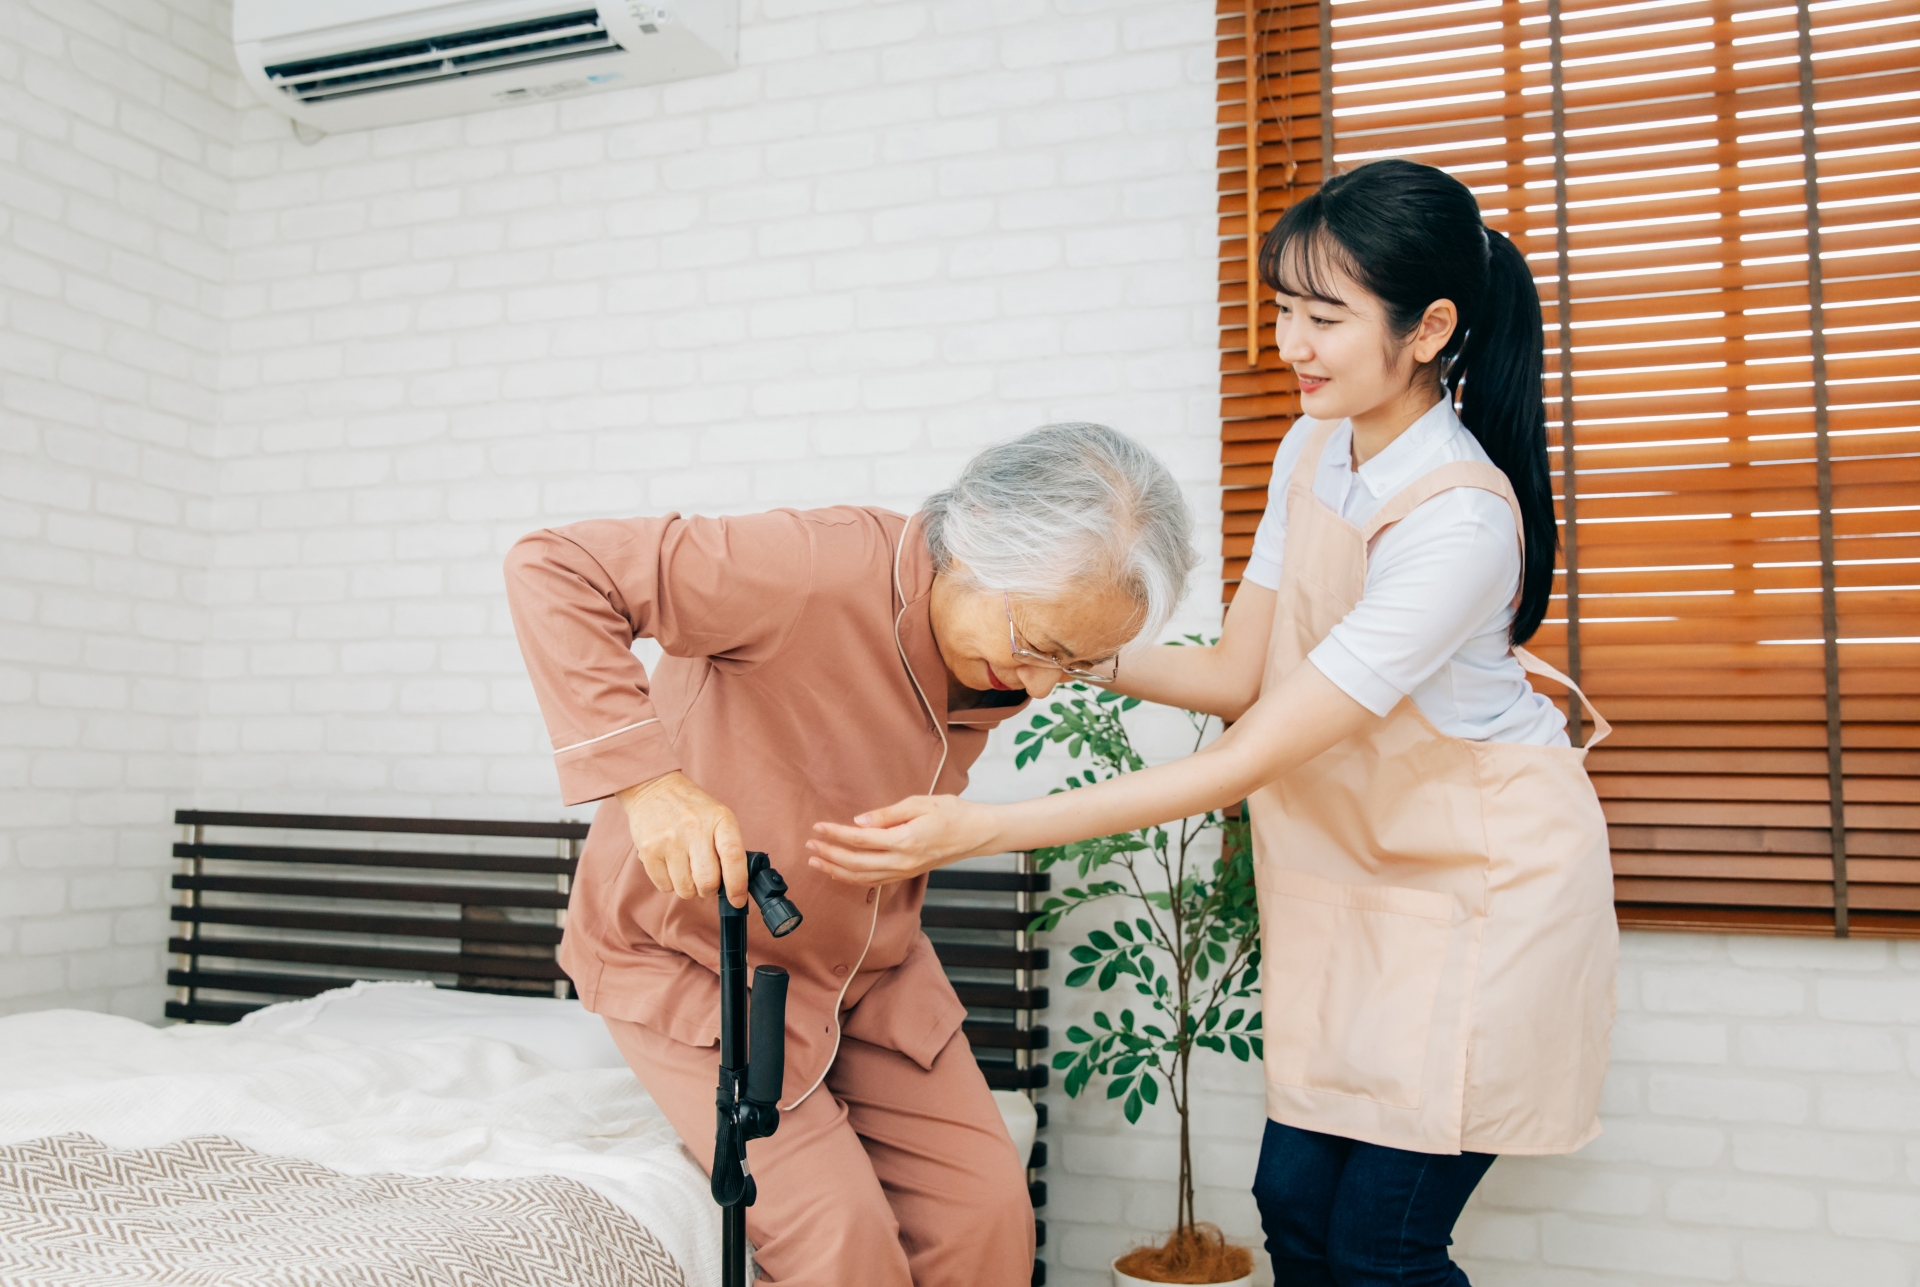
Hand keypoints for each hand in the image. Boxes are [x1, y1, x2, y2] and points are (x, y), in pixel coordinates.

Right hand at [616, 771, 748, 906]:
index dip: (737, 885)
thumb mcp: (718, 817)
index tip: (737, 900)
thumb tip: (735, 887)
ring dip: (688, 887)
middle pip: (707, 882)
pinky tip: (670, 863)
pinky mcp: (649, 850)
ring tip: (686, 867)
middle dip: (708, 890)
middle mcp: (695, 828)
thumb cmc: (692, 809)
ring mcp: (670, 840)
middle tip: (706, 880)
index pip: (733, 857)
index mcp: (720, 819)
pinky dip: (670, 883)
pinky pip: (664, 886)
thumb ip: (728, 848)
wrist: (654, 787)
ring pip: (685, 889)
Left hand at [806, 795, 1000, 886]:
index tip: (818, 827)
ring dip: (836, 870)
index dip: (836, 835)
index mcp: (905, 840)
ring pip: (862, 878)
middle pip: (856, 863)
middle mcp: (902, 861)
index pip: (861, 839)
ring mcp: (904, 871)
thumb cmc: (952, 813)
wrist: (977, 834)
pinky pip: (874, 882)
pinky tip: (839, 872)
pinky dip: (852, 879)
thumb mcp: (920, 803)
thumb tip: (859, 822)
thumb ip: (887, 814)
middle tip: (809, 845)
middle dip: (829, 854)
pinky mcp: (906, 874)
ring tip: (815, 862)